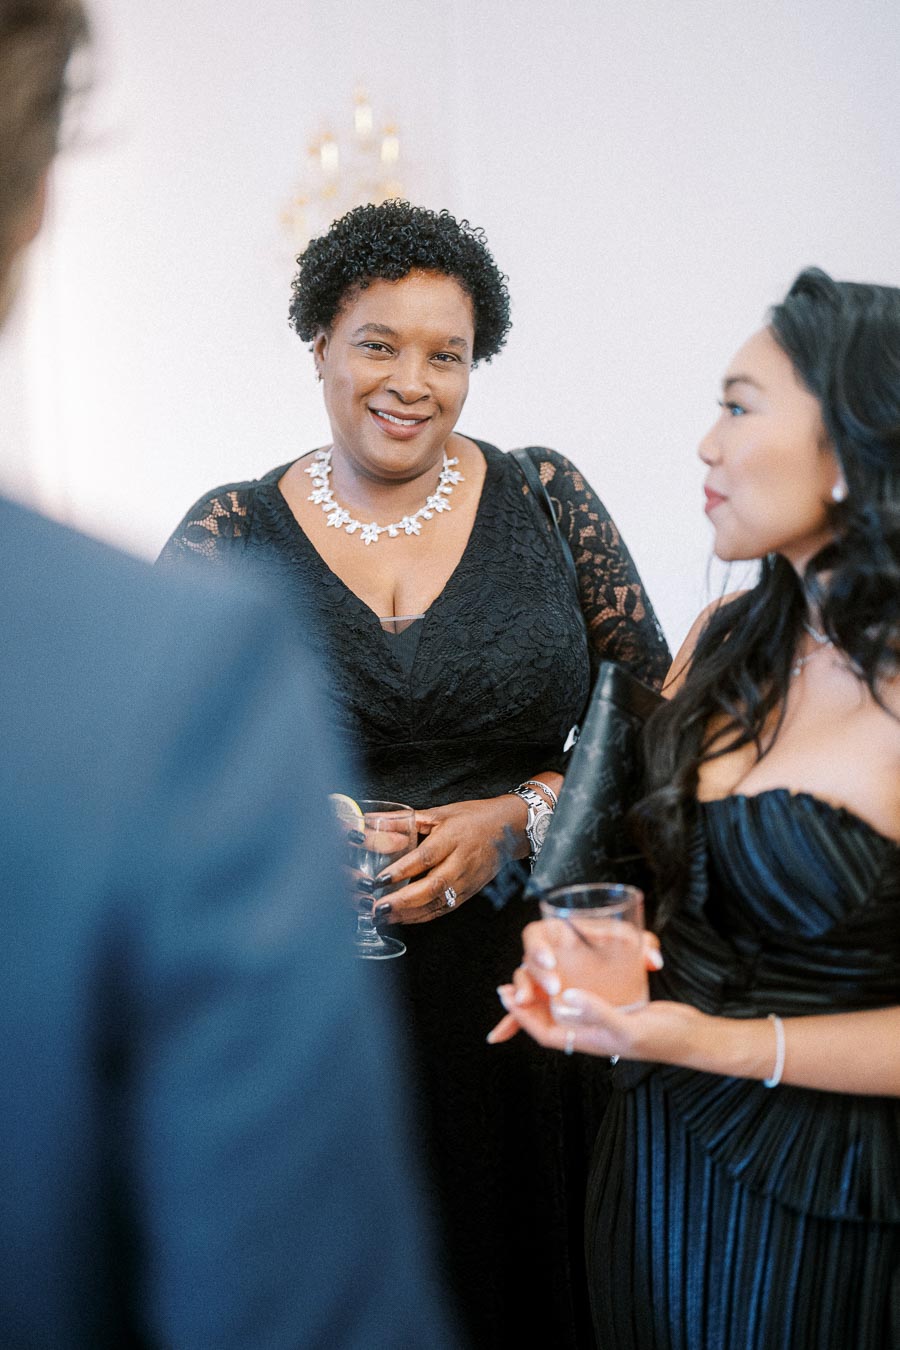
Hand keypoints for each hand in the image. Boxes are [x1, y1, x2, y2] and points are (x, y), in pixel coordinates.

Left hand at [373, 795, 527, 924]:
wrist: (509, 829)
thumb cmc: (473, 818)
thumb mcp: (439, 813)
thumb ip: (403, 819)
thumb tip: (371, 819)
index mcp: (453, 837)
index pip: (425, 857)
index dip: (402, 870)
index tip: (380, 880)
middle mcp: (461, 861)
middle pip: (432, 886)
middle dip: (403, 901)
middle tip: (378, 908)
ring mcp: (467, 880)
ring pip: (438, 902)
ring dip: (409, 913)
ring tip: (384, 917)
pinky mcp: (469, 893)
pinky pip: (444, 909)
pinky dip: (422, 917)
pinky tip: (403, 918)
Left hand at [487, 919, 662, 1044]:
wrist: (692, 1035)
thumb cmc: (663, 1039)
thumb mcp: (628, 1027)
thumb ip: (597, 1013)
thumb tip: (564, 997)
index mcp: (586, 1041)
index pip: (543, 1030)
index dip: (519, 1015)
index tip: (506, 994)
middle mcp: (588, 1029)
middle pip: (549, 1014)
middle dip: (531, 998)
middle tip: (518, 979)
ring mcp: (600, 1014)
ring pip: (564, 1002)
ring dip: (549, 989)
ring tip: (538, 970)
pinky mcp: (613, 1001)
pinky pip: (584, 991)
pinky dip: (575, 980)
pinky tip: (573, 965)